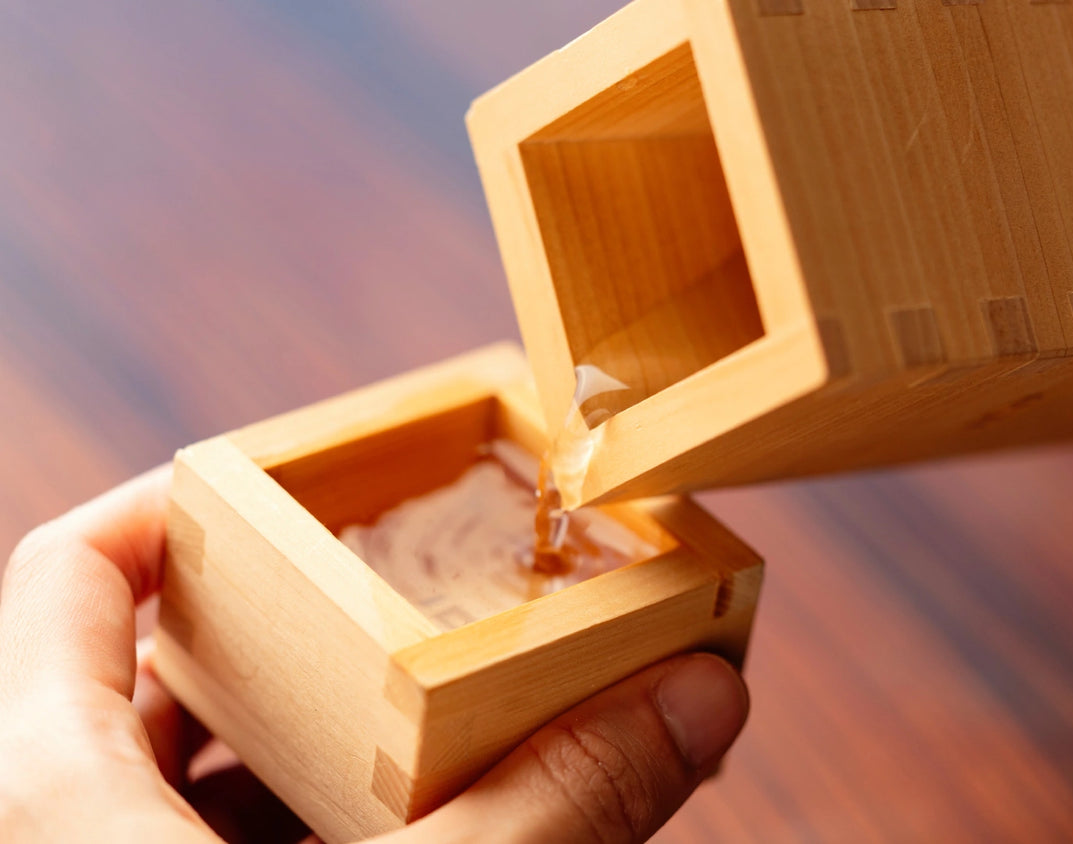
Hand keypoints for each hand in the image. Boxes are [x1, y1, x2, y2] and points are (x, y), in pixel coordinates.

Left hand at [0, 468, 748, 842]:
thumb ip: (563, 803)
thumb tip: (706, 689)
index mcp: (38, 795)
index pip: (67, 574)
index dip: (176, 499)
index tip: (297, 476)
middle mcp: (50, 843)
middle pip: (154, 678)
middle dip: (300, 632)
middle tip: (417, 588)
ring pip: (200, 791)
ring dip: (329, 748)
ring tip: (449, 712)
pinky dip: (332, 839)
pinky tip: (437, 834)